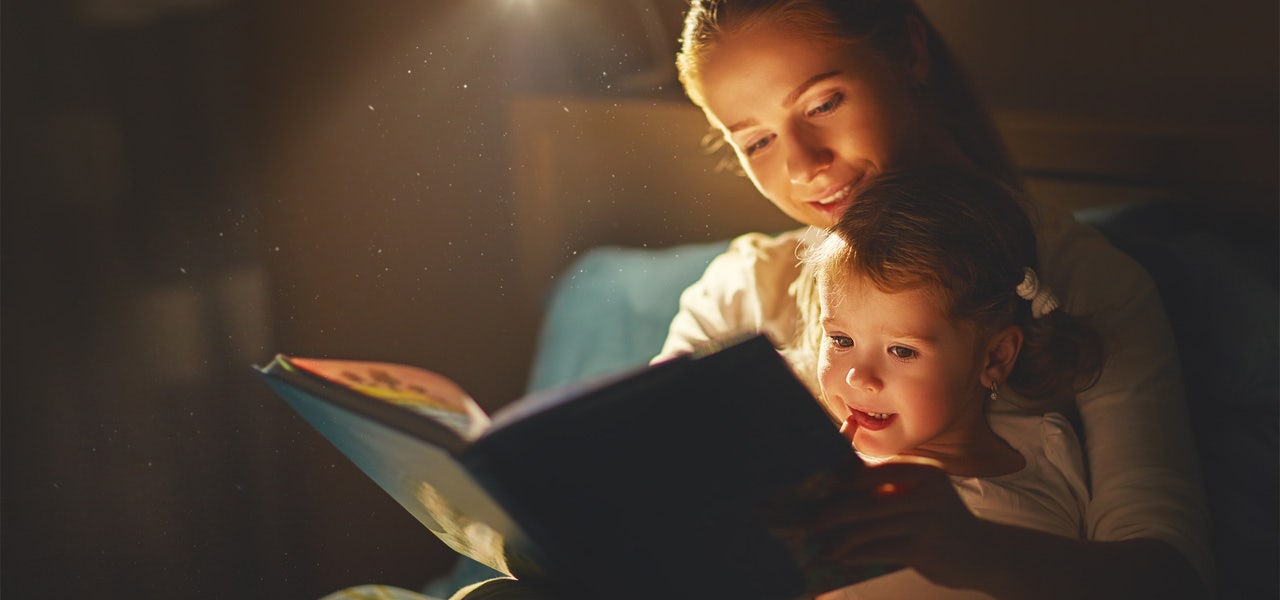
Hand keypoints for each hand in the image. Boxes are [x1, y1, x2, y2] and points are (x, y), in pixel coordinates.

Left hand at [765, 458, 996, 592]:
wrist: (982, 552)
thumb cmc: (938, 518)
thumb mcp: (919, 491)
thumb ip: (884, 481)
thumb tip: (833, 474)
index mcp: (920, 470)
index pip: (870, 469)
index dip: (836, 477)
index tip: (807, 485)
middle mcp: (925, 491)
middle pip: (863, 500)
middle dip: (828, 511)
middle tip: (801, 521)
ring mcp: (927, 520)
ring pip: (867, 527)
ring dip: (836, 538)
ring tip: (816, 544)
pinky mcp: (925, 549)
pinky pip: (878, 550)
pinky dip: (854, 554)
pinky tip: (838, 557)